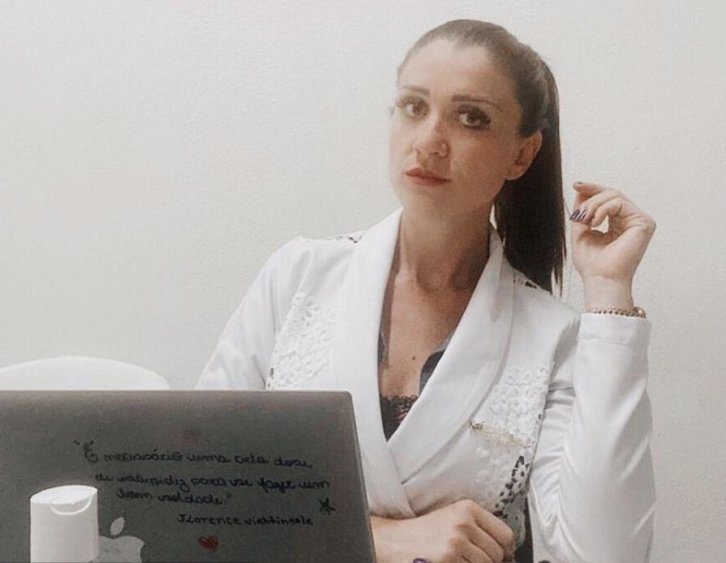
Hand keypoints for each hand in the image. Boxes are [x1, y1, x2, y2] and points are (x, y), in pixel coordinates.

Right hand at [372, 499, 514, 562]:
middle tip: (472, 559)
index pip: (505, 534)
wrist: (394, 541)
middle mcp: (464, 523)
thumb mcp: (451, 519)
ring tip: (459, 560)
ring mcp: (457, 542)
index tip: (503, 556)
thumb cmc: (422, 533)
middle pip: (497, 553)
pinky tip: (451, 562)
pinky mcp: (449, 559)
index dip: (506, 550)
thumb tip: (505, 552)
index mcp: (467, 508)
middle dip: (489, 561)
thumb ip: (477, 528)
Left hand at [570, 182, 655, 308]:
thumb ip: (582, 211)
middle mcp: (631, 221)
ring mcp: (639, 221)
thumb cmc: (592, 263)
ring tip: (585, 220)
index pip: (608, 199)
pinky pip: (619, 203)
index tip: (576, 184)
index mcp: (618, 224)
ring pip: (614, 195)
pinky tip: (594, 222)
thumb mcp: (581, 231)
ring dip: (594, 205)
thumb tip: (581, 190)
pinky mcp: (644, 223)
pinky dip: (602, 209)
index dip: (592, 189)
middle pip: (612, 193)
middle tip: (578, 212)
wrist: (600, 279)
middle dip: (591, 197)